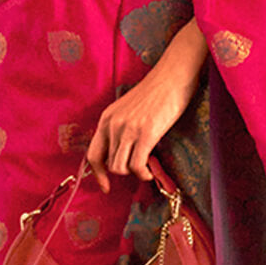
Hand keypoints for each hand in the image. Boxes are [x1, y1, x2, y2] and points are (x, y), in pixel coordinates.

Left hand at [87, 18, 208, 191]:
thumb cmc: (156, 93)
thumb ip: (121, 129)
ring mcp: (128, 129)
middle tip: (140, 168)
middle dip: (125, 172)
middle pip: (110, 165)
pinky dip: (144, 175)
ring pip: (122, 168)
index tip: (106, 188)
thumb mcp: (129, 110)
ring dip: (135, 173)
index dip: (98, 175)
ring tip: (147, 168)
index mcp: (107, 118)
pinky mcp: (146, 134)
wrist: (172, 77)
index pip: (93, 154)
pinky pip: (137, 166)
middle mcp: (113, 124)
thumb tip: (124, 154)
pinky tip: (151, 172)